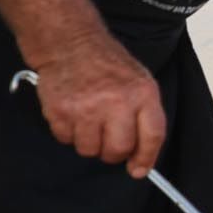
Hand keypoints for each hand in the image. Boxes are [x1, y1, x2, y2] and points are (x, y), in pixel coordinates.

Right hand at [30, 32, 164, 177]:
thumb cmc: (107, 64)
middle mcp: (116, 102)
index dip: (146, 158)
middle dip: (113, 153)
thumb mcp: (139, 81)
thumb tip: (140, 158)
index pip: (152, 136)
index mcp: (142, 93)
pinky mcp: (60, 111)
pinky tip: (72, 112)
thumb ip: (144, 115)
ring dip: (89, 141)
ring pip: (89, 150)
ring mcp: (86, 108)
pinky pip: (66, 140)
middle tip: (108, 140)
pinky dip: (68, 132)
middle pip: (117, 150)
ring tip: (88, 119)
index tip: (139, 169)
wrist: (69, 42)